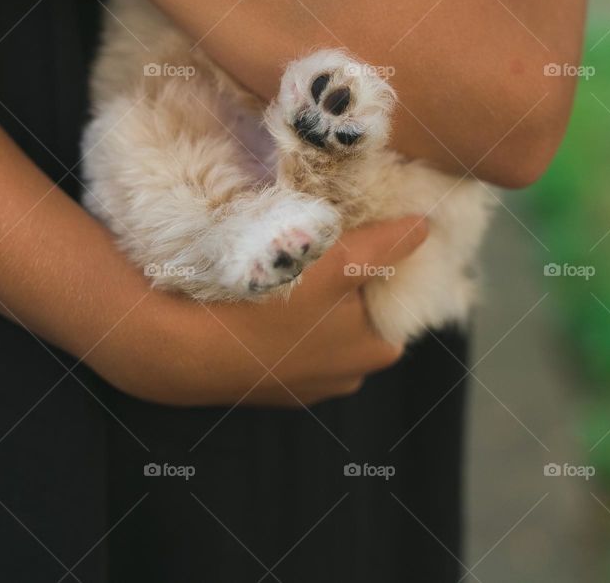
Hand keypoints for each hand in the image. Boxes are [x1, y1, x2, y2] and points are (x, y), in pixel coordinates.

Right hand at [88, 216, 427, 406]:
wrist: (184, 351)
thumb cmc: (267, 308)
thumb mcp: (336, 266)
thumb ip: (385, 246)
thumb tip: (425, 226)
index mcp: (374, 350)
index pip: (396, 300)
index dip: (385, 264)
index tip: (365, 233)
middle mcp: (346, 376)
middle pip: (359, 313)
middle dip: (346, 281)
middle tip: (324, 240)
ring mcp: (304, 383)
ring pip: (321, 326)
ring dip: (311, 299)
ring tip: (289, 262)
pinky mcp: (267, 382)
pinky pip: (287, 341)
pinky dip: (281, 319)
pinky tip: (261, 295)